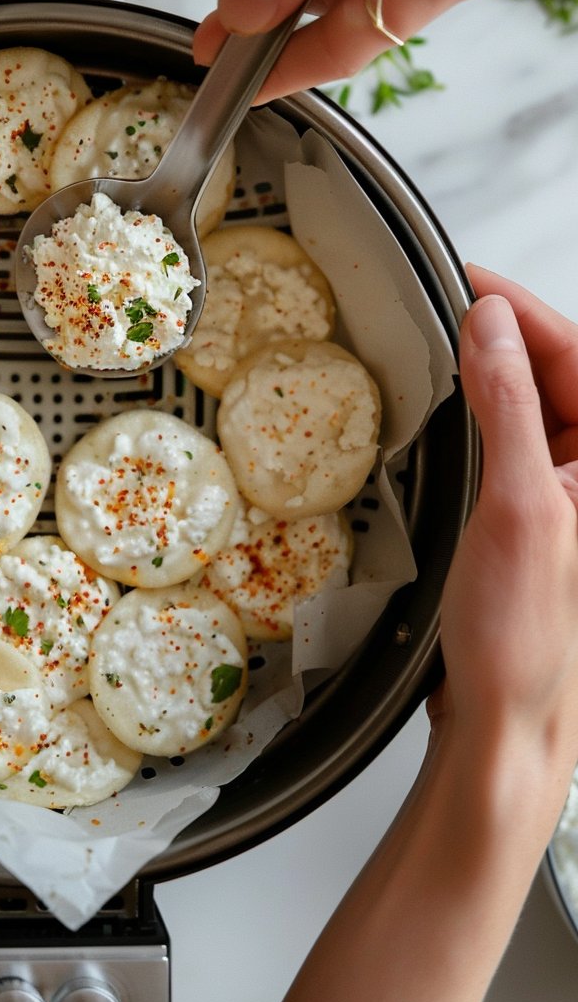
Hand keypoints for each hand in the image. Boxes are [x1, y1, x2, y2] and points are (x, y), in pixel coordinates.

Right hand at [271, 268, 577, 1001]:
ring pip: (531, 405)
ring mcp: (567, 496)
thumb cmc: (523, 638)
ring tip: (436, 338)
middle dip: (502, 331)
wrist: (504, 725)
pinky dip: (476, 414)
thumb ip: (507, 407)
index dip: (520, 309)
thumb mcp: (515, 507)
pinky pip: (509, 441)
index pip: (576, 356)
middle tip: (441, 298)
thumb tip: (489, 325)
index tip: (463, 277)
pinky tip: (444, 408)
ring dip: (487, 370)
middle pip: (557, 374)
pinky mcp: (532, 516)